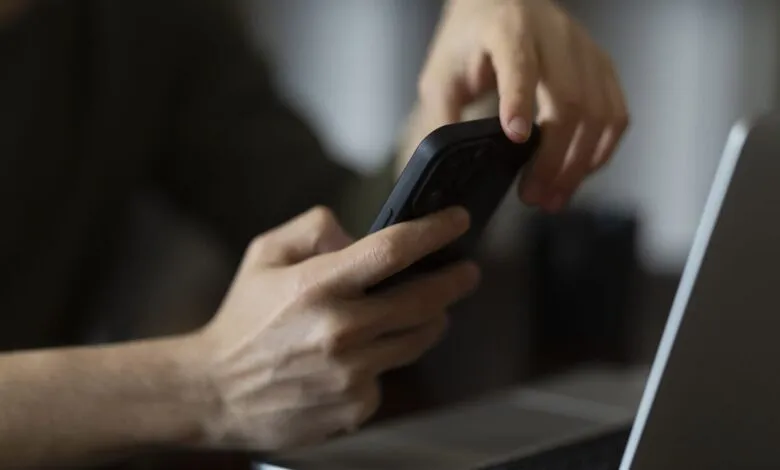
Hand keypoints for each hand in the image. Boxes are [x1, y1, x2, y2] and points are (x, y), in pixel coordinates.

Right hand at [185, 206, 479, 450]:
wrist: (215, 391)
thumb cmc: (243, 318)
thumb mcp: (264, 254)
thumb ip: (314, 229)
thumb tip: (359, 234)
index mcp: (316, 285)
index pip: (393, 250)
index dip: (436, 230)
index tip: (459, 220)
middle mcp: (339, 330)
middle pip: (425, 299)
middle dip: (456, 279)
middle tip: (466, 271)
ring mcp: (350, 374)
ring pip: (419, 338)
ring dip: (432, 318)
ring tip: (426, 308)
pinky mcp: (355, 406)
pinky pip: (390, 373)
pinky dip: (387, 357)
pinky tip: (367, 353)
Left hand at [413, 0, 628, 210]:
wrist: (501, 2)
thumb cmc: (469, 41)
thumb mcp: (441, 74)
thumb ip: (442, 117)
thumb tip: (448, 169)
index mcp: (508, 30)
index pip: (519, 64)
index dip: (519, 101)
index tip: (514, 138)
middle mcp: (554, 36)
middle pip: (569, 100)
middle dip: (554, 158)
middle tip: (533, 196)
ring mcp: (585, 50)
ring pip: (599, 113)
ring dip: (579, 164)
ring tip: (554, 197)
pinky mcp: (602, 66)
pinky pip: (616, 114)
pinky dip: (600, 151)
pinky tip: (578, 174)